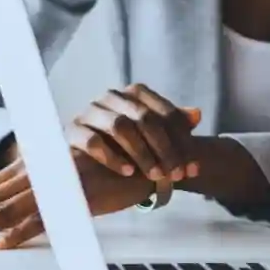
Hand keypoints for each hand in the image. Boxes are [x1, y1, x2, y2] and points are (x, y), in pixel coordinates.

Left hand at [0, 151, 153, 248]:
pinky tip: (2, 244)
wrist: (144, 155)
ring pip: (3, 209)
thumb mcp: (61, 176)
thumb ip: (34, 188)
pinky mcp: (73, 196)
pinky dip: (20, 231)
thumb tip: (3, 207)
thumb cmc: (104, 168)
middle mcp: (33, 172)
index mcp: (27, 168)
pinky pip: (42, 217)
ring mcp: (51, 183)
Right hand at [65, 84, 200, 182]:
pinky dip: (113, 158)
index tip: (194, 168)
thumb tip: (197, 115)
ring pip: (120, 126)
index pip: (166, 114)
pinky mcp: (72, 130)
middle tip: (178, 175)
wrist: (85, 167)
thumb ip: (173, 128)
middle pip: (145, 119)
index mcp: (135, 94)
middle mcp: (112, 97)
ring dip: (142, 153)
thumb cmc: (125, 150)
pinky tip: (129, 173)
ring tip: (156, 175)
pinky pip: (94, 141)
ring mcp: (90, 112)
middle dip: (166, 149)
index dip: (183, 141)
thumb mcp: (152, 140)